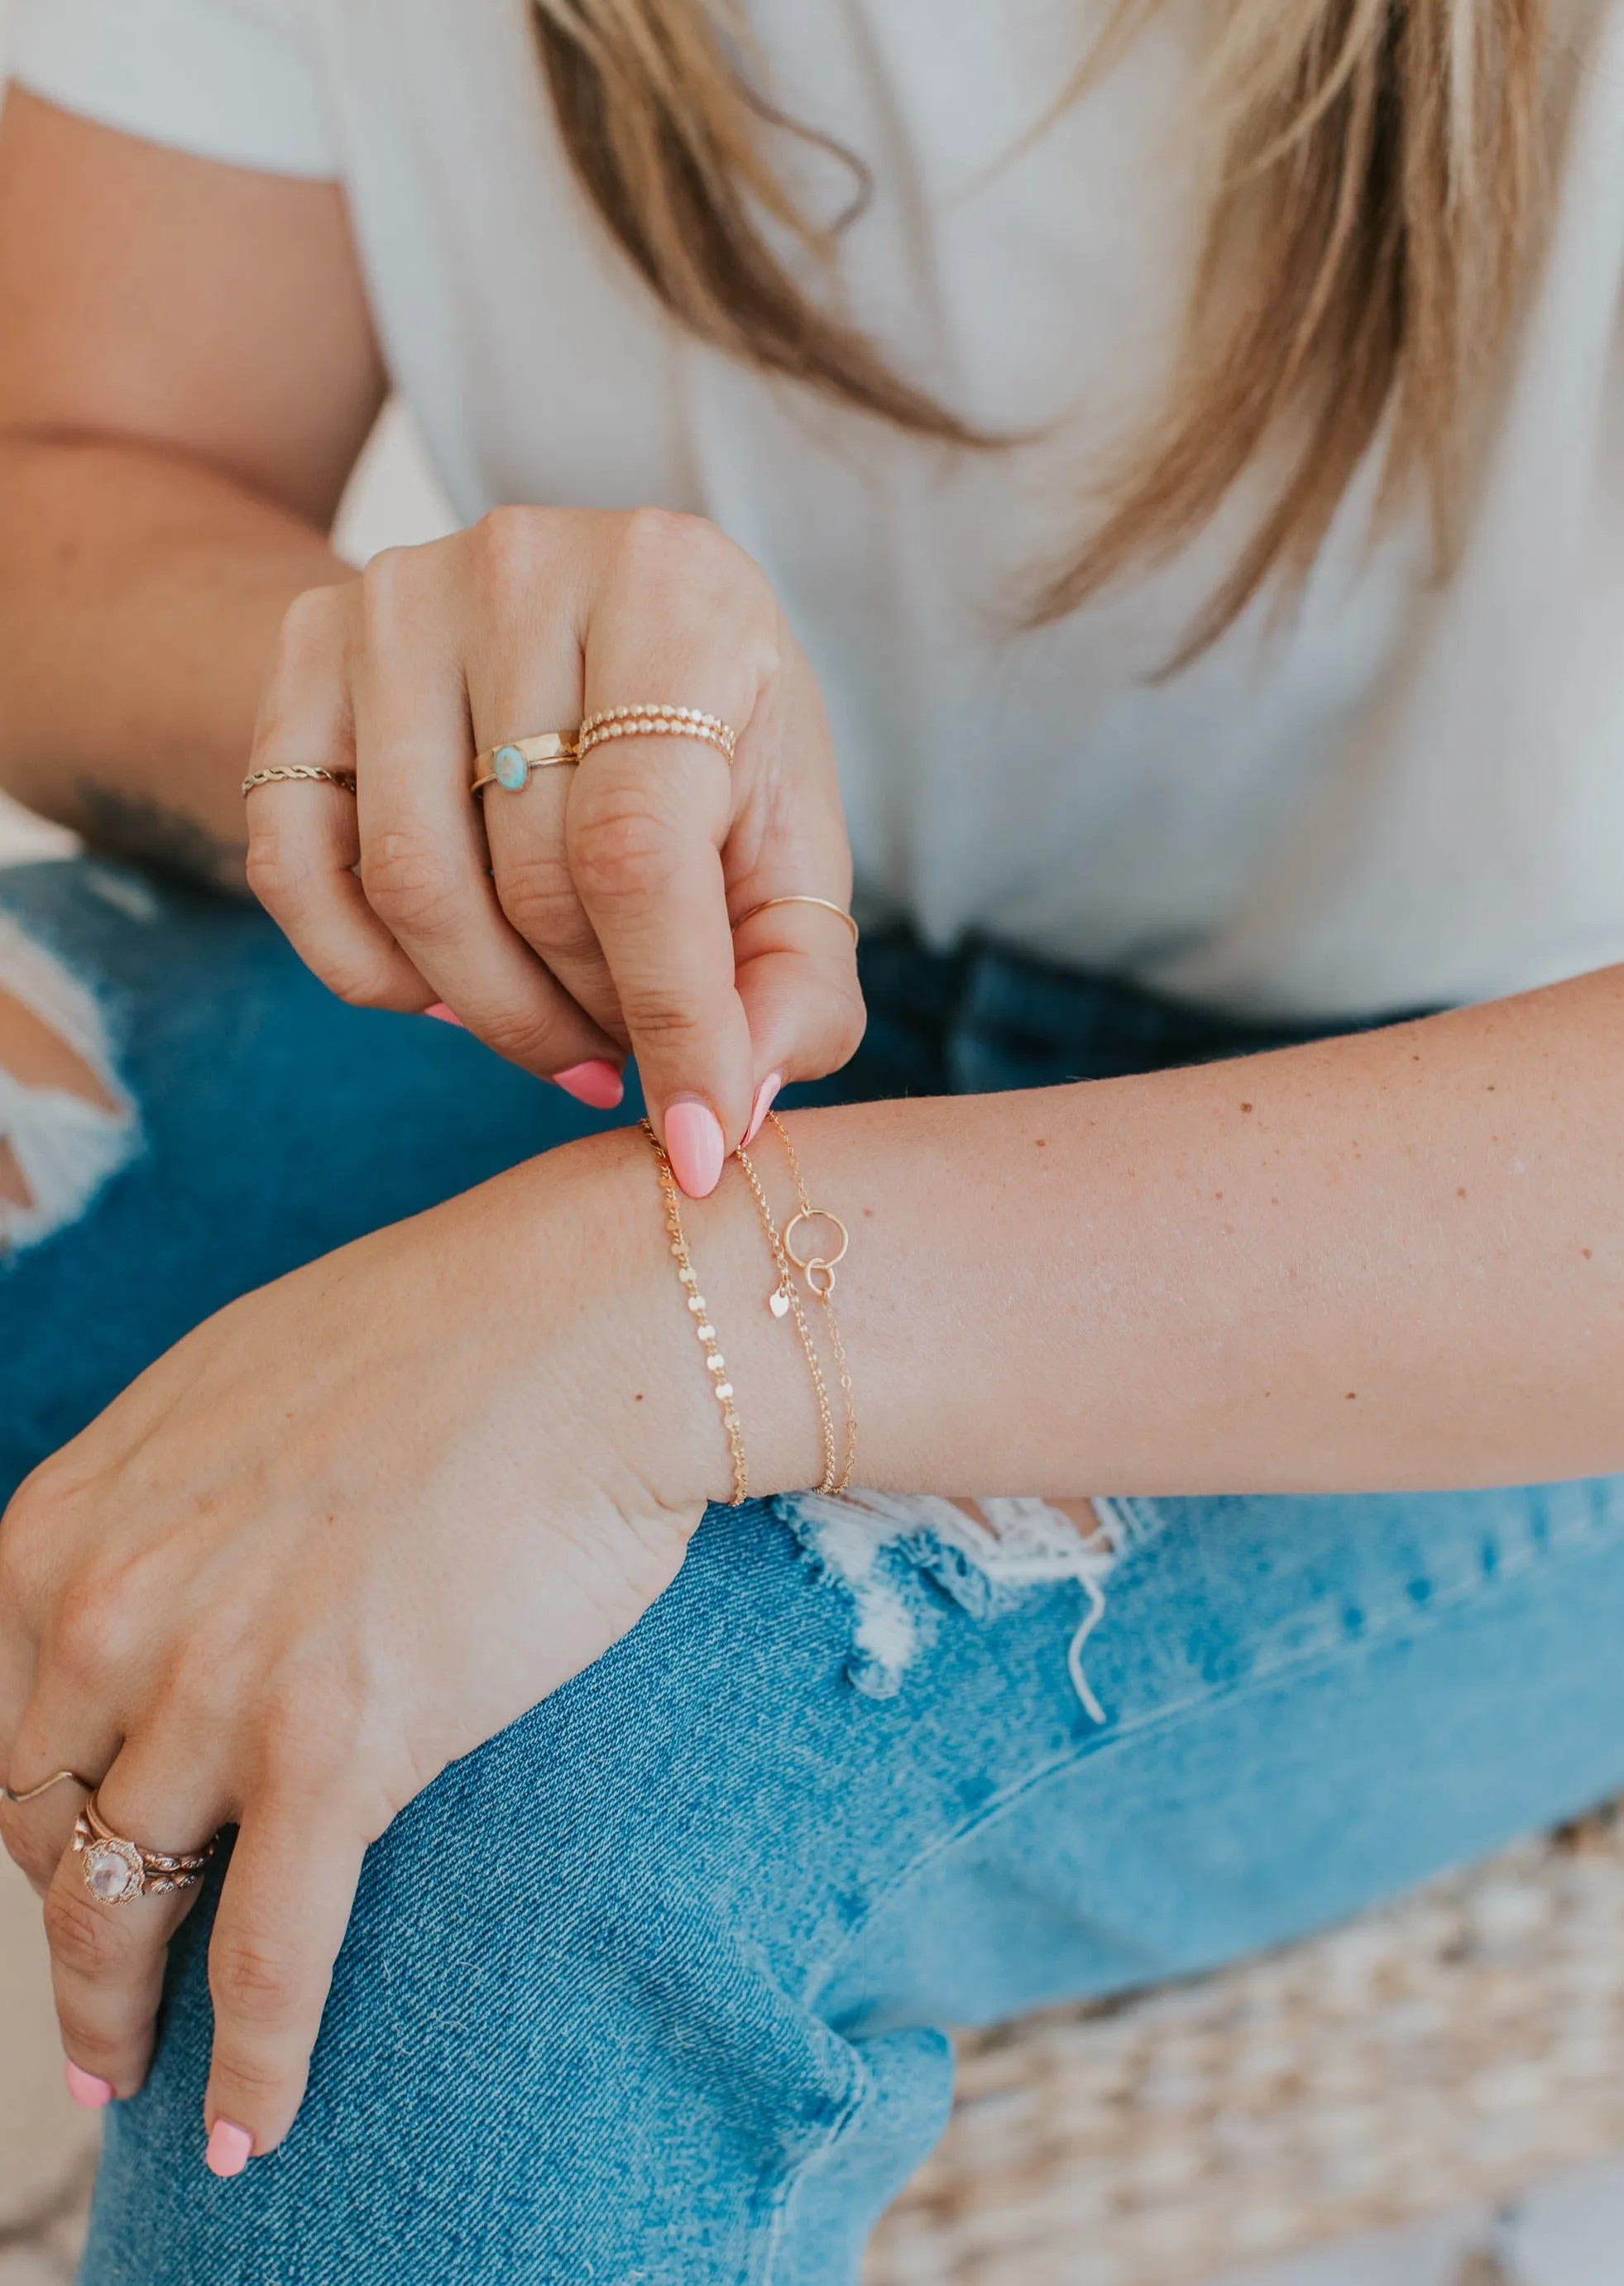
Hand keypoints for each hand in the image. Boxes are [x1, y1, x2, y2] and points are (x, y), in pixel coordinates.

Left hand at [0, 1132, 711, 2164]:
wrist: (592, 1325)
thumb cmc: (449, 1337)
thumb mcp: (232, 1392)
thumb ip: (164, 1507)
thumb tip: (163, 1584)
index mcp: (72, 1520)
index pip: (8, 1723)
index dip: (39, 1817)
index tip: (75, 1862)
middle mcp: (111, 1608)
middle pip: (48, 1824)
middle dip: (72, 1919)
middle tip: (104, 1993)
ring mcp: (219, 1685)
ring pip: (127, 1907)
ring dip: (124, 2013)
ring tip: (145, 2079)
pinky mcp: (340, 1748)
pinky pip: (267, 1958)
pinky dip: (252, 2066)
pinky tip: (251, 2132)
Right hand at [243, 507, 864, 1193]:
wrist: (584, 626)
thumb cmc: (709, 744)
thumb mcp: (789, 844)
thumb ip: (795, 983)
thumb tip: (728, 1107)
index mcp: (674, 590)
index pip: (639, 849)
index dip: (671, 1017)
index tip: (696, 1132)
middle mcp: (521, 566)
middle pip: (527, 881)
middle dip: (591, 1013)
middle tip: (629, 1045)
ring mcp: (394, 601)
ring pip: (409, 886)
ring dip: (491, 1007)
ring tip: (561, 1024)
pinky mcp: (304, 650)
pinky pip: (295, 868)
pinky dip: (370, 974)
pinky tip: (447, 993)